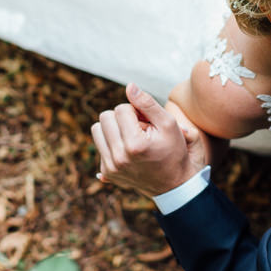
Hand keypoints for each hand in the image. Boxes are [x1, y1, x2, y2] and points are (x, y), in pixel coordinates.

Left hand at [91, 84, 207, 198]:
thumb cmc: (173, 150)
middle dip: (121, 118)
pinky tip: (128, 151)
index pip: (121, 109)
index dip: (135, 111)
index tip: (147, 123)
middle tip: (138, 129)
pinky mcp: (107, 172)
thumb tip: (129, 86)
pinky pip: (99, 145)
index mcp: (135, 145)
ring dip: (113, 128)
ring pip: (97, 129)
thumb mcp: (169, 123)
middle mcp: (119, 157)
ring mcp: (111, 167)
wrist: (173, 184)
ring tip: (131, 137)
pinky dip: (111, 143)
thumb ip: (147, 103)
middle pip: (105, 117)